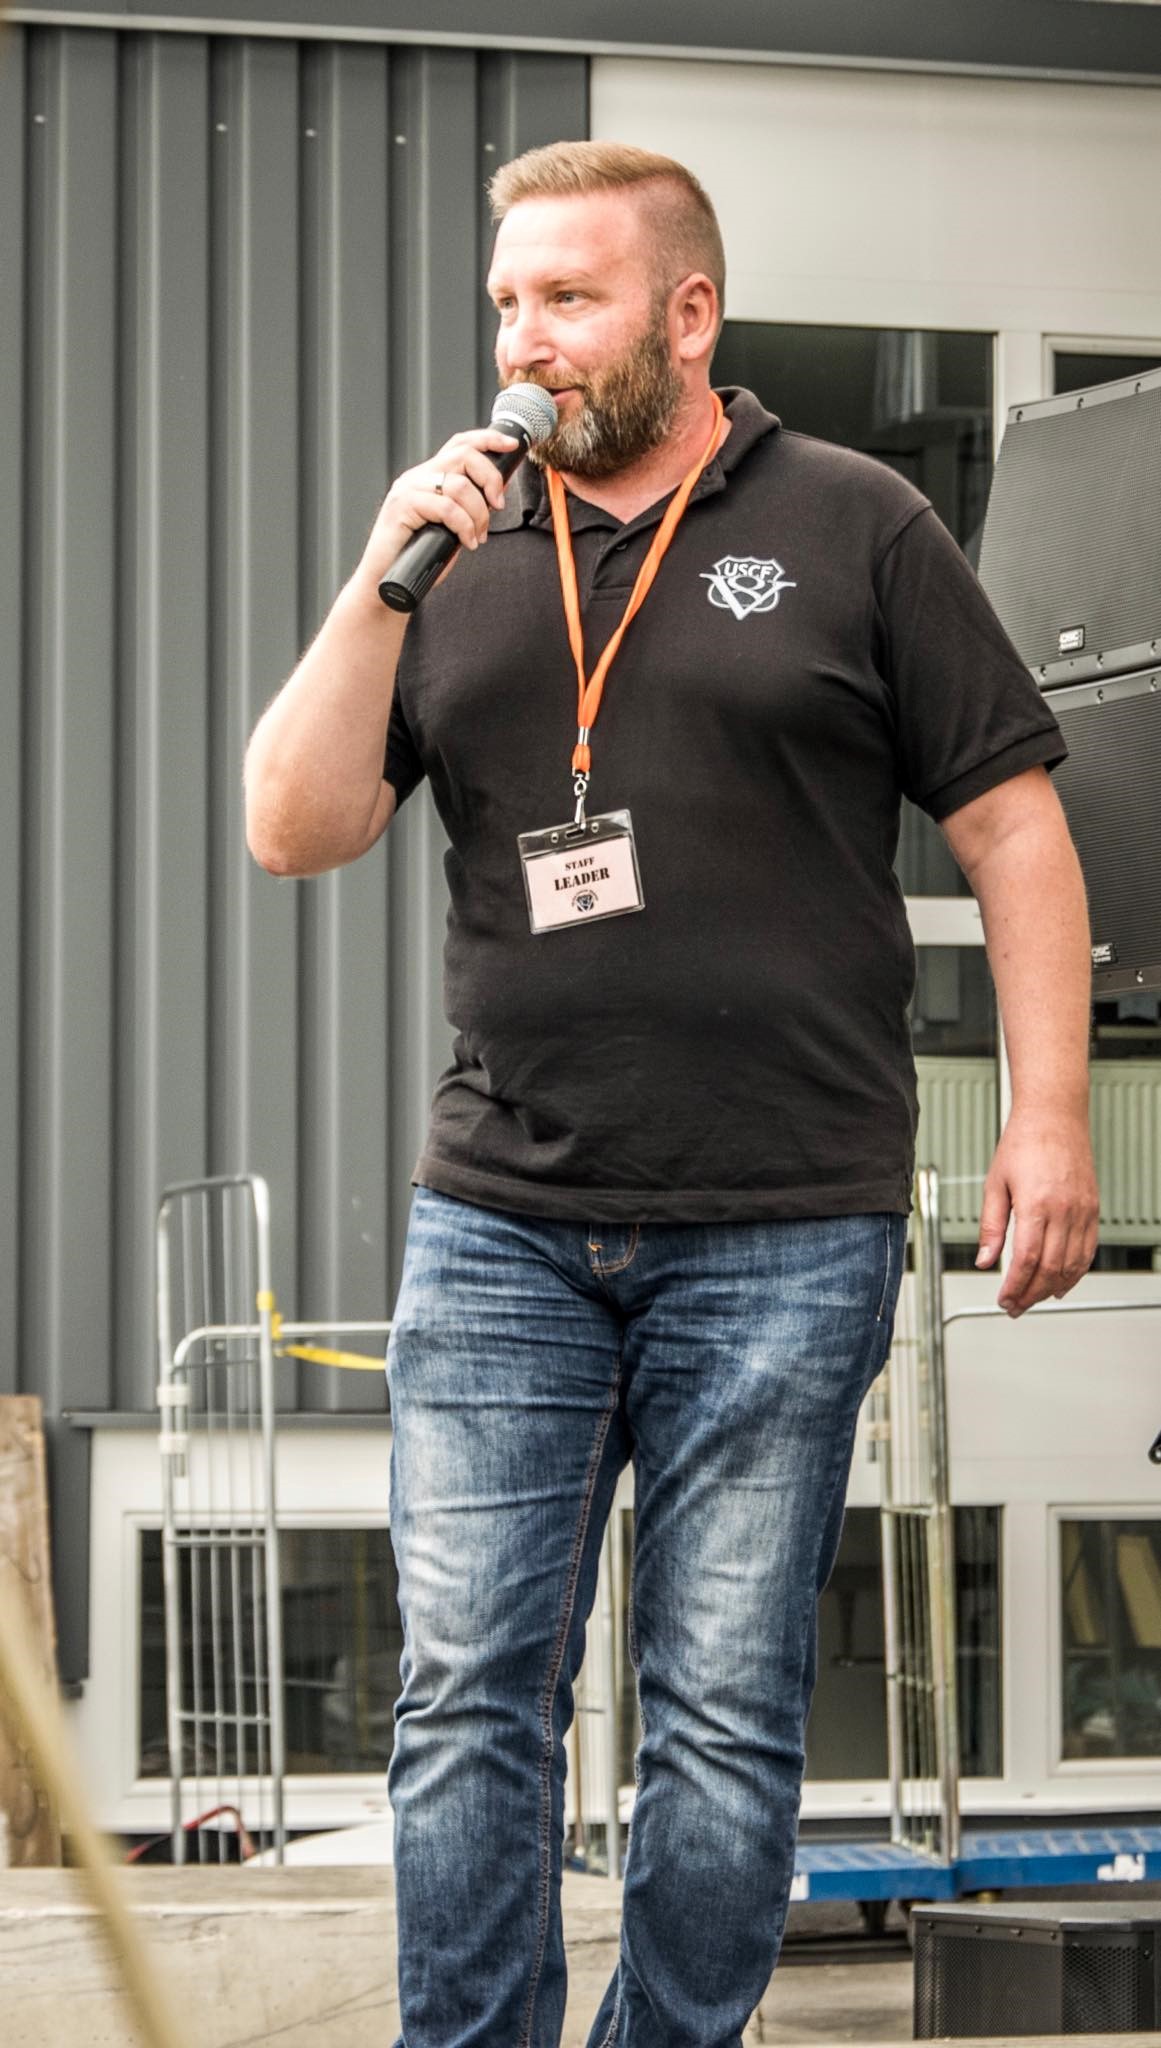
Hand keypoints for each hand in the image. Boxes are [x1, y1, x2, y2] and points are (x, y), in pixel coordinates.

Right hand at [352, 426, 519, 600]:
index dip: (487, 439)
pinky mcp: (402, 506)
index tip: (510, 445)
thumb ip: (468, 507)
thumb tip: (498, 490)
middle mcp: (417, 477)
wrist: (386, 585)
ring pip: (459, 485)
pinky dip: (464, 527)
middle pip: (464, 455)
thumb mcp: (452, 527)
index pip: (459, 444)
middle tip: (498, 507)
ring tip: (477, 537)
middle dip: (490, 480)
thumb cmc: (418, 559)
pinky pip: (446, 508)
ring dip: (479, 514)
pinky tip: (466, 543)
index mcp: (428, 477)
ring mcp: (408, 490)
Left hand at [974, 1109, 1098, 1315]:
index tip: (1003, 1299)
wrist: (1054, 1116)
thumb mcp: (995, 1184)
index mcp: (1037, 1204)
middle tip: (1014, 1306)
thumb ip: (991, 1226)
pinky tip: (1061, 1282)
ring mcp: (1083, 1210)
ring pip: (1072, 1265)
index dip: (1015, 1286)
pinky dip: (1075, 1272)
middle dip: (1031, 1294)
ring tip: (1033, 1299)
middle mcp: (1065, 1210)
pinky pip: (1088, 1250)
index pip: (1027, 1260)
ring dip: (1053, 1288)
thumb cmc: (1022, 1143)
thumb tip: (985, 1261)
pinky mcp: (1092, 1208)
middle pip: (1050, 1268)